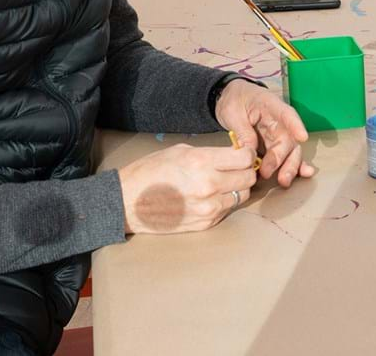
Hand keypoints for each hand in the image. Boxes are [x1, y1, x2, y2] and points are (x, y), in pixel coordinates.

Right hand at [119, 143, 257, 233]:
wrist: (126, 203)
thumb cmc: (150, 172)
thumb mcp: (180, 151)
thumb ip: (210, 153)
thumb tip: (234, 154)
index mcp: (202, 162)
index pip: (246, 158)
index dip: (248, 154)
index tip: (243, 154)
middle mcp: (209, 185)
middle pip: (249, 178)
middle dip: (246, 171)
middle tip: (236, 168)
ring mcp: (208, 208)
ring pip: (242, 195)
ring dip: (236, 188)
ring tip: (221, 183)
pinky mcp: (206, 223)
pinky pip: (228, 209)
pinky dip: (224, 202)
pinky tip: (208, 196)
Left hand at [214, 79, 315, 186]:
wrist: (231, 98)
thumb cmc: (234, 99)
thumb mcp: (232, 111)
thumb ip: (242, 130)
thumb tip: (249, 150)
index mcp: (270, 105)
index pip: (286, 114)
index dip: (295, 125)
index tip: (302, 137)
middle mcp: (280, 120)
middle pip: (288, 139)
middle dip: (282, 157)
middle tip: (269, 171)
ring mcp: (278, 133)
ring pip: (289, 151)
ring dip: (289, 167)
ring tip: (284, 181)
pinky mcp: (274, 145)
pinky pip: (285, 156)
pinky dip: (292, 166)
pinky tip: (302, 175)